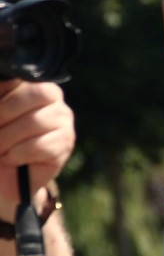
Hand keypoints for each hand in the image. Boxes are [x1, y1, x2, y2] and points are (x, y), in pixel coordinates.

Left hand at [0, 81, 74, 211]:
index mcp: (32, 84)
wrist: (4, 177)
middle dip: (4, 115)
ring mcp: (63, 121)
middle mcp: (53, 98)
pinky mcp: (65, 144)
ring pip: (36, 121)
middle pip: (35, 94)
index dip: (3, 99)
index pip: (21, 78)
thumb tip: (2, 97)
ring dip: (7, 139)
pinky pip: (40, 145)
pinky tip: (12, 159)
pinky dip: (18, 154)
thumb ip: (0, 106)